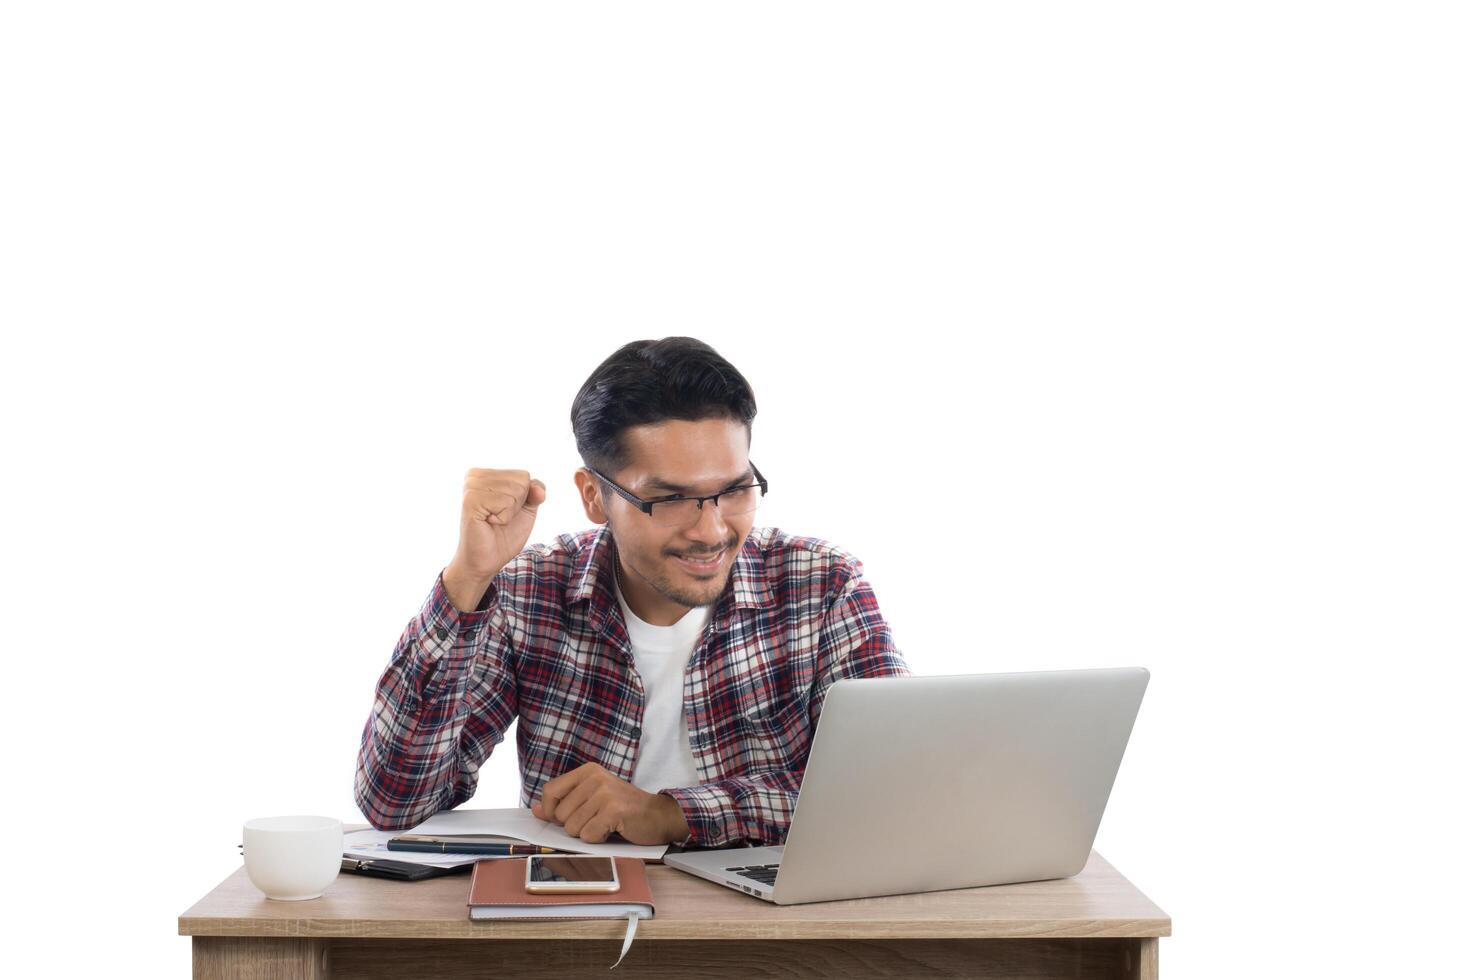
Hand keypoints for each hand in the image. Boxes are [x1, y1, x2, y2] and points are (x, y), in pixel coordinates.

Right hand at [443, 468, 545, 609]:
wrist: (486, 560)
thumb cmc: (504, 534)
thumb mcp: (526, 509)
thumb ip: (535, 492)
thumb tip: (538, 489)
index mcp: (486, 473)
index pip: (523, 475)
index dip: (523, 498)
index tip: (504, 511)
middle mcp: (475, 475)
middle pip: (520, 481)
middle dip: (517, 505)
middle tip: (498, 518)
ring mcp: (470, 487)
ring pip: (514, 490)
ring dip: (509, 512)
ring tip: (492, 520)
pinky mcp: (470, 501)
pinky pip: (504, 501)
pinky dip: (503, 517)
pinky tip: (488, 522)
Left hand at [531, 762, 689, 844]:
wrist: (659, 815)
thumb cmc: (624, 809)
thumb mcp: (592, 798)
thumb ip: (564, 802)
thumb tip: (535, 810)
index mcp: (587, 771)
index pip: (550, 791)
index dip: (549, 811)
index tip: (561, 819)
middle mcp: (595, 778)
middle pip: (560, 815)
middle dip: (575, 825)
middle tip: (596, 819)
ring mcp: (604, 793)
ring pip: (572, 828)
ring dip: (588, 833)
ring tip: (606, 824)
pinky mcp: (613, 810)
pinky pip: (589, 836)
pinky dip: (599, 839)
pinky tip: (613, 829)